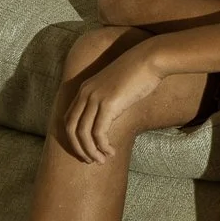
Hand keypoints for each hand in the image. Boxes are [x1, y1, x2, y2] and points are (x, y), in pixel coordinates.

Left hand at [58, 42, 163, 163]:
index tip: (85, 150)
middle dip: (79, 148)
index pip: (69, 119)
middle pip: (71, 128)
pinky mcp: (108, 104)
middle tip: (90, 161)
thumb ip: (107, 100)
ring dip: (91, 151)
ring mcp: (95, 98)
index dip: (74, 139)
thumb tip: (108, 118)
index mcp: (84, 89)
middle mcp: (85, 93)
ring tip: (102, 160)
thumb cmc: (138, 73)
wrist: (150, 59)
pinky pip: (99, 132)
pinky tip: (111, 151)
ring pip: (83, 133)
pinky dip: (102, 146)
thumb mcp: (115, 86)